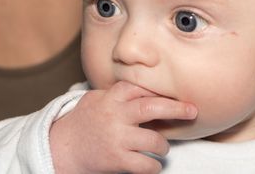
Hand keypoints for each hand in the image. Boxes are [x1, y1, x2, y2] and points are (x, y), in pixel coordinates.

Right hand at [50, 81, 196, 173]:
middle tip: (192, 111)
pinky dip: (154, 166)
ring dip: (163, 145)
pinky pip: (145, 165)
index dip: (159, 91)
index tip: (174, 94)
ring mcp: (116, 139)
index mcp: (112, 98)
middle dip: (177, 108)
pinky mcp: (116, 160)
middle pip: (152, 107)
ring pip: (154, 141)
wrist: (61, 149)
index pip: (141, 88)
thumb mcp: (97, 99)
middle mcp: (115, 116)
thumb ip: (120, 93)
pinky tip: (153, 164)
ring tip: (161, 146)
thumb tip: (148, 88)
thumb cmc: (84, 121)